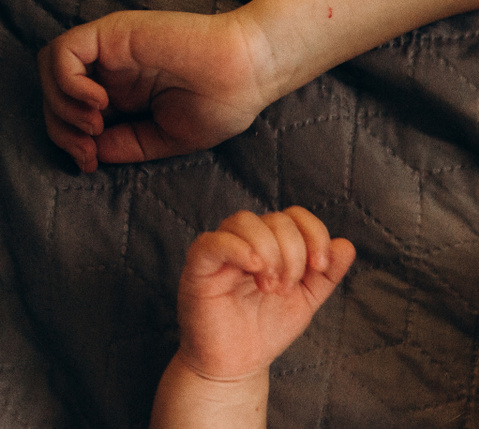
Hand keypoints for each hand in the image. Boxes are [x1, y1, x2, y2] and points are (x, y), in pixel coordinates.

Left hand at [40, 9, 274, 172]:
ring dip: (61, 105)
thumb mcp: (169, 139)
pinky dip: (69, 82)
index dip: (71, 141)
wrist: (248, 73)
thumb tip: (90, 152)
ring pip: (50, 70)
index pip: (73, 113)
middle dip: (61, 129)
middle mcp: (110, 70)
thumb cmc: (222, 105)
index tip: (89, 164)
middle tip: (87, 151)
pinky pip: (64, 53)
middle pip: (54, 94)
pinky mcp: (110, 34)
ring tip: (94, 126)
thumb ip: (128, 144)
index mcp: (124, 95)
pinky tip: (98, 103)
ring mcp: (108, 50)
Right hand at [178, 207, 354, 381]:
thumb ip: (327, 274)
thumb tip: (346, 245)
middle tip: (288, 287)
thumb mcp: (307, 300)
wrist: (238, 362)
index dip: (314, 234)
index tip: (321, 266)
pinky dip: (239, 249)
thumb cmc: (267, 328)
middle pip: (275, 219)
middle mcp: (245, 242)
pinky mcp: (198, 266)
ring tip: (271, 288)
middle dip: (293, 253)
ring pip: (245, 222)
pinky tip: (255, 270)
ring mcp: (221, 251)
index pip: (294, 216)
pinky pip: (213, 241)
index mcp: (271, 245)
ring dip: (270, 254)